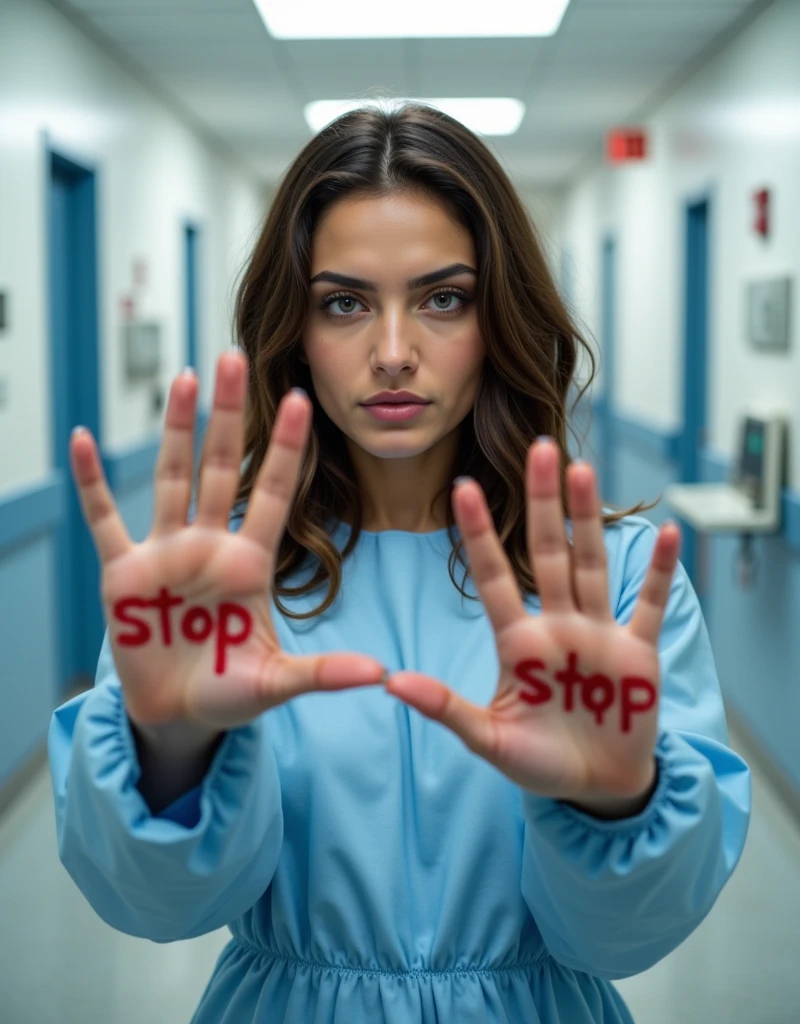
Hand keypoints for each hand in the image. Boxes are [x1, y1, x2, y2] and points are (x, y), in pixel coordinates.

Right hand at [70, 352, 386, 737]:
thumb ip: (322, 674)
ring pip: (172, 478)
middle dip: (229, 415)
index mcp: (251, 565)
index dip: (287, 449)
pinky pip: (105, 519)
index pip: (276, 494)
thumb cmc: (229, 693)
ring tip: (185, 377)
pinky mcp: (123, 574)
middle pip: (222, 467)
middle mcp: (209, 547)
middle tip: (236, 358)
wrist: (178, 715)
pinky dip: (92, 483)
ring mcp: (165, 554)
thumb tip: (379, 676)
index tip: (302, 401)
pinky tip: (83, 440)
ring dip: (176, 429)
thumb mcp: (277, 684)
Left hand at [383, 439, 679, 813]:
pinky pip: (648, 606)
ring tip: (584, 470)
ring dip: (590, 520)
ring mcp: (599, 636)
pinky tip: (667, 533)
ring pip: (592, 566)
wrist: (595, 788)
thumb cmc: (539, 762)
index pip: (493, 576)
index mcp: (518, 643)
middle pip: (549, 553)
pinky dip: (658, 573)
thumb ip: (447, 710)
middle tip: (539, 449)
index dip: (479, 534)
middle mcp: (558, 626)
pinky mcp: (638, 655)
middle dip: (544, 502)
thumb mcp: (490, 740)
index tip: (463, 488)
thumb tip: (392, 683)